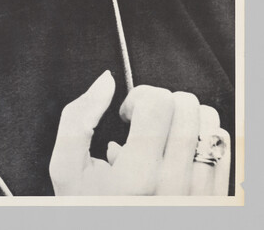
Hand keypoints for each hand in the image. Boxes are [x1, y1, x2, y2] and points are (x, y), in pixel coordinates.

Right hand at [49, 71, 230, 194]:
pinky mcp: (215, 197)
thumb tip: (106, 81)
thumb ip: (77, 119)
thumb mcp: (67, 169)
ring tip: (163, 135)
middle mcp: (175, 186)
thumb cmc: (89, 207)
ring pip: (208, 121)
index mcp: (138, 178)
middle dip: (161, 102)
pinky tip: (179, 150)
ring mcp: (201, 194)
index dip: (138, 97)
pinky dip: (201, 136)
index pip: (158, 103)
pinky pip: (222, 145)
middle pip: (186, 105)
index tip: (128, 116)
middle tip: (144, 123)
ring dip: (184, 116)